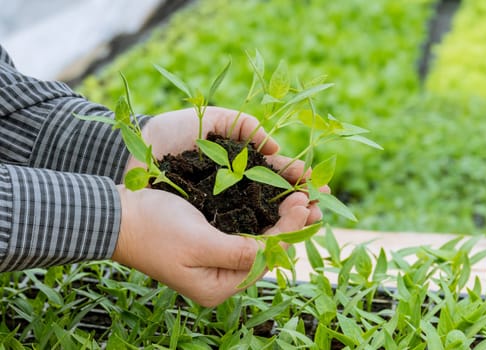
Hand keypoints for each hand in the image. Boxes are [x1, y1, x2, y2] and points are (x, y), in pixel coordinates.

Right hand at [113, 185, 310, 306]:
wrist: (118, 216)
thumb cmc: (153, 229)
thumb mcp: (197, 242)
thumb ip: (237, 250)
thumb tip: (273, 250)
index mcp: (218, 285)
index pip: (265, 259)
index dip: (289, 231)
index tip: (303, 203)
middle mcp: (222, 276)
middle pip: (268, 251)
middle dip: (292, 225)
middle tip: (313, 198)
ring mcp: (218, 258)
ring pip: (261, 238)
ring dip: (283, 218)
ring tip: (303, 196)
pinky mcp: (213, 240)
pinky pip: (248, 229)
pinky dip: (264, 213)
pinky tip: (277, 198)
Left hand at [124, 106, 324, 222]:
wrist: (131, 154)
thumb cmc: (167, 135)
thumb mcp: (209, 122)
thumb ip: (242, 125)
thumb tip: (273, 149)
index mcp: (236, 167)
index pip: (272, 175)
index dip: (294, 178)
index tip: (312, 179)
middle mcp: (232, 193)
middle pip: (273, 201)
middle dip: (299, 202)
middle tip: (319, 203)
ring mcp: (220, 213)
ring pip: (262, 221)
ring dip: (289, 220)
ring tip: (310, 217)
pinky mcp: (207, 230)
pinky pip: (240, 235)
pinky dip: (263, 235)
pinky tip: (281, 234)